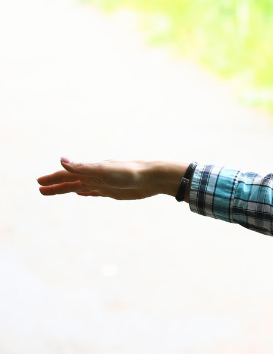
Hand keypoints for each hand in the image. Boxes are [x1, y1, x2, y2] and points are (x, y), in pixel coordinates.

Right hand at [37, 158, 187, 199]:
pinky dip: (86, 192)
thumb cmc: (129, 173)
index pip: (67, 175)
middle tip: (40, 189)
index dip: (53, 179)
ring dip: (67, 189)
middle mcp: (95, 176)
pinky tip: (82, 193)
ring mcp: (103, 183)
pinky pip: (95, 192)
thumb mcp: (103, 171)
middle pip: (71, 181)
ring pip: (80, 186)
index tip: (39, 183)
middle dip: (55, 185)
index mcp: (91, 170)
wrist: (152, 178)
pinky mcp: (113, 191)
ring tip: (55, 191)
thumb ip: (82, 167)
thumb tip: (61, 159)